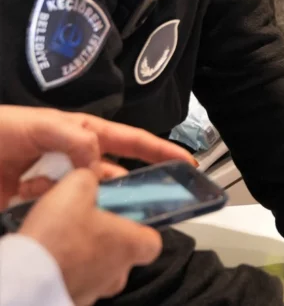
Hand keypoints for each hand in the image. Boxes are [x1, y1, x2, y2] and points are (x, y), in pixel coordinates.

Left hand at [0, 106, 195, 203]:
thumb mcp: (37, 124)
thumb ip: (73, 136)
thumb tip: (98, 160)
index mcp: (79, 134)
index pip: (128, 140)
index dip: (158, 150)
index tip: (185, 162)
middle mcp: (71, 159)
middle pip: (114, 175)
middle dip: (134, 187)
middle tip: (152, 204)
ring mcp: (53, 183)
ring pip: (90, 198)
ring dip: (100, 207)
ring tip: (112, 219)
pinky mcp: (34, 206)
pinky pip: (60, 215)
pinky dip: (67, 220)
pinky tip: (70, 224)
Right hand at [19, 169, 162, 305]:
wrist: (26, 276)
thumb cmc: (58, 238)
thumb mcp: (76, 188)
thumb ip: (90, 178)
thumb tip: (89, 177)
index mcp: (132, 245)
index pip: (152, 239)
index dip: (139, 224)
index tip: (124, 211)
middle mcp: (118, 272)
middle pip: (122, 251)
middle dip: (105, 234)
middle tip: (86, 219)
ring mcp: (95, 289)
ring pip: (97, 264)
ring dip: (83, 248)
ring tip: (62, 233)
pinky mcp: (71, 297)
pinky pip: (74, 276)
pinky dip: (65, 263)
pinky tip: (50, 250)